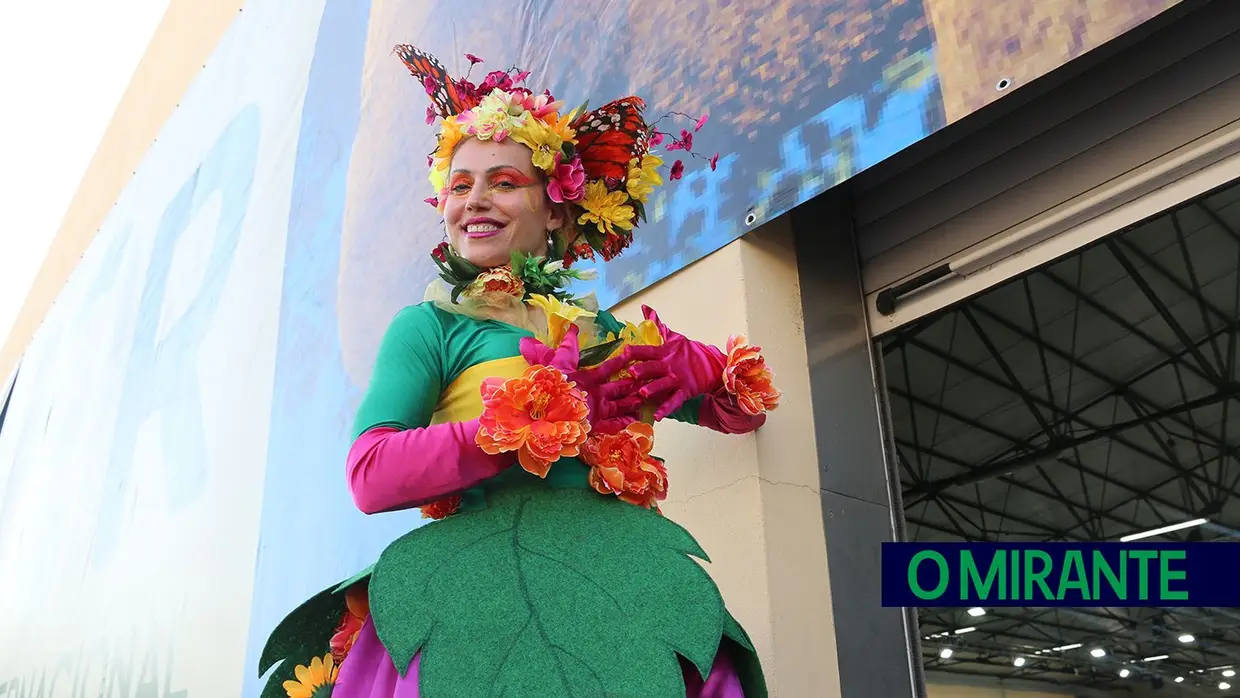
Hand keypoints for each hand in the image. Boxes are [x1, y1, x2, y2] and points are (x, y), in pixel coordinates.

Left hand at [519, 325, 670, 433]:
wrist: (539, 412)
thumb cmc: (549, 386)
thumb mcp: (559, 362)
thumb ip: (568, 346)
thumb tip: (573, 327)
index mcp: (587, 379)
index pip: (608, 369)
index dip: (620, 363)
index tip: (633, 356)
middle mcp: (594, 394)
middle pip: (617, 388)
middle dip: (631, 385)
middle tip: (646, 380)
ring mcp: (595, 410)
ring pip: (618, 405)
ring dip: (630, 402)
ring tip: (644, 399)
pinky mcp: (594, 424)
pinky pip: (612, 424)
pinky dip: (623, 423)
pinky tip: (635, 421)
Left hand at [599, 306, 727, 420]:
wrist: (713, 365)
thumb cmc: (689, 352)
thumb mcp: (674, 337)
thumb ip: (657, 324)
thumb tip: (645, 307)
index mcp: (665, 352)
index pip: (647, 350)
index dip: (635, 351)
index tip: (623, 351)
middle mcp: (670, 365)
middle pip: (655, 367)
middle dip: (643, 370)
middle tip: (631, 372)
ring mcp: (678, 378)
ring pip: (664, 384)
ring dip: (654, 388)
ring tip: (643, 393)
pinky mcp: (686, 390)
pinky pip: (675, 401)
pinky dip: (667, 408)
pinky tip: (658, 416)